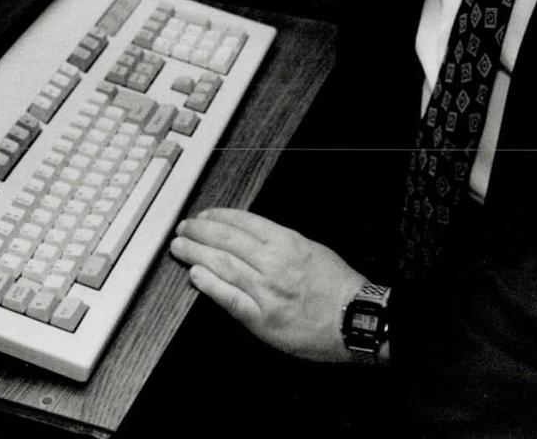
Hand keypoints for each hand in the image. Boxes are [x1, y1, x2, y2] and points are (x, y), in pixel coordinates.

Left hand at [170, 207, 366, 362]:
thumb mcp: (312, 249)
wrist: (356, 320)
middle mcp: (274, 263)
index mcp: (288, 242)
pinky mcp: (262, 319)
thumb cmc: (339, 287)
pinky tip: (195, 276)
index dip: (218, 217)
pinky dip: (210, 285)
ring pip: (223, 266)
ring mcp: (267, 292)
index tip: (204, 216)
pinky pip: (229, 299)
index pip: (243, 222)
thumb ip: (281, 242)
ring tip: (180, 247)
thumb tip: (249, 236)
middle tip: (183, 228)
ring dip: (196, 254)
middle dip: (200, 231)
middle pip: (227, 240)